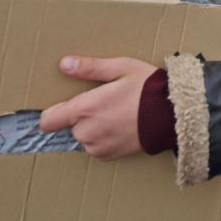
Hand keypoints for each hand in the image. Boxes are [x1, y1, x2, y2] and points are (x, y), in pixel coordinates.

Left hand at [40, 55, 158, 158]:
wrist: (172, 114)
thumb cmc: (147, 87)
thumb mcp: (120, 68)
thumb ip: (89, 67)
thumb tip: (64, 64)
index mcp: (84, 108)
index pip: (48, 121)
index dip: (52, 114)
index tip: (63, 106)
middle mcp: (87, 131)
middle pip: (69, 126)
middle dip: (81, 117)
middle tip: (104, 104)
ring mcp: (97, 147)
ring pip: (83, 137)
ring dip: (92, 128)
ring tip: (115, 114)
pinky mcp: (109, 156)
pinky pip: (95, 147)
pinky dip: (103, 139)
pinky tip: (120, 126)